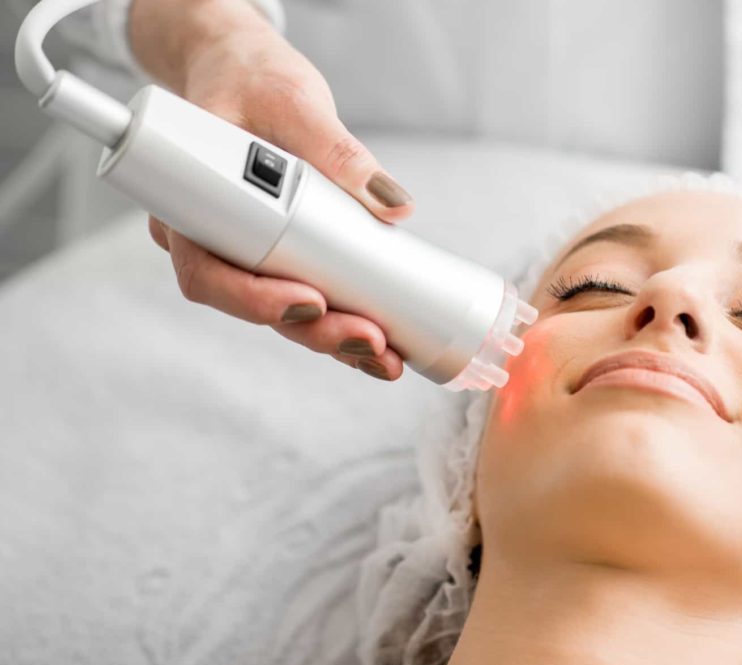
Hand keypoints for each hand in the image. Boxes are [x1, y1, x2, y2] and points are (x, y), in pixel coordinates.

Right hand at [134, 3, 411, 380]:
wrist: (241, 71)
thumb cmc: (251, 80)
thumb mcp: (294, 101)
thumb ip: (337, 148)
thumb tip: (392, 201)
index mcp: (189, 200)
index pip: (207, 269)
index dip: (254, 297)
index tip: (309, 301)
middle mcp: (209, 235)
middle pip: (251, 302)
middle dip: (314, 329)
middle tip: (370, 340)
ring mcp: (244, 249)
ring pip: (281, 309)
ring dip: (333, 338)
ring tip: (386, 358)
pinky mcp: (280, 252)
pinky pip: (305, 294)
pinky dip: (342, 320)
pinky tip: (382, 343)